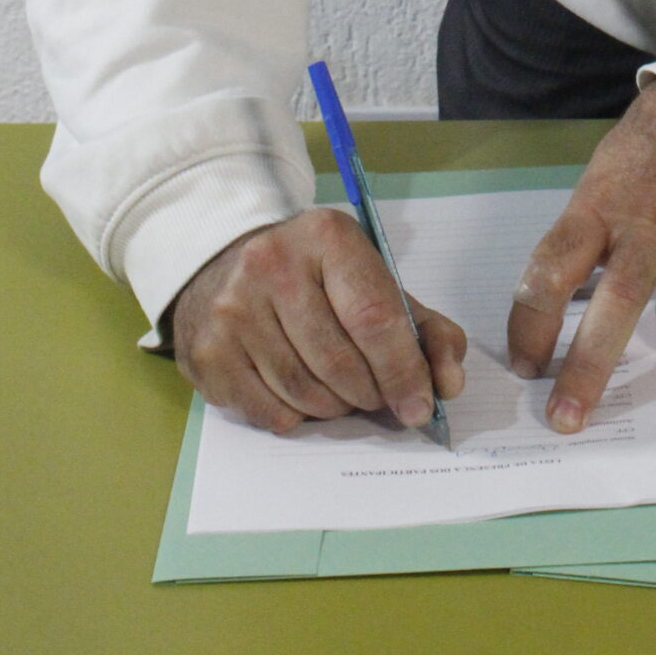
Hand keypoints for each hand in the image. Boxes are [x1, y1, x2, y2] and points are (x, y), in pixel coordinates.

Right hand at [172, 208, 466, 434]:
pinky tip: (302, 396)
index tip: (420, 406)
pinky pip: (269, 411)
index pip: (373, 316)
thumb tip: (448, 384)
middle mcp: (273, 265)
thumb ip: (424, 329)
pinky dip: (297, 417)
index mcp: (327, 236)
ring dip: (335, 408)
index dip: (402, 370)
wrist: (228, 265)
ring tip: (342, 393)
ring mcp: (234, 309)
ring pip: (305, 392)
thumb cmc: (315, 279)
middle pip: (340, 362)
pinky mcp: (208, 351)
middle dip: (370, 393)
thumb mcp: (372, 282)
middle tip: (377, 397)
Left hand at [507, 78, 655, 432]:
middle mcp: (651, 231)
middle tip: (566, 421)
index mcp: (601, 206)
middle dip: (586, 374)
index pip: (549, 272)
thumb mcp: (608, 174)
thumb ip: (591, 233)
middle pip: (612, 313)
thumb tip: (566, 302)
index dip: (529, 326)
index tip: (526, 363)